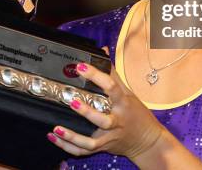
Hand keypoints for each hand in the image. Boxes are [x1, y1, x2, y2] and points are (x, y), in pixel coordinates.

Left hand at [47, 59, 163, 160]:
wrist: (147, 141)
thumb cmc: (136, 113)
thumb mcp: (127, 92)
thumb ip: (112, 73)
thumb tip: (102, 51)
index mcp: (123, 103)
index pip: (112, 87)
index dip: (97, 76)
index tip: (82, 67)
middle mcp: (117, 121)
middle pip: (103, 120)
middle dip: (87, 112)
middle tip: (72, 101)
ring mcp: (109, 137)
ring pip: (91, 141)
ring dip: (73, 136)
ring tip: (57, 128)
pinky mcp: (103, 147)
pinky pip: (84, 150)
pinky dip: (68, 147)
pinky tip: (54, 137)